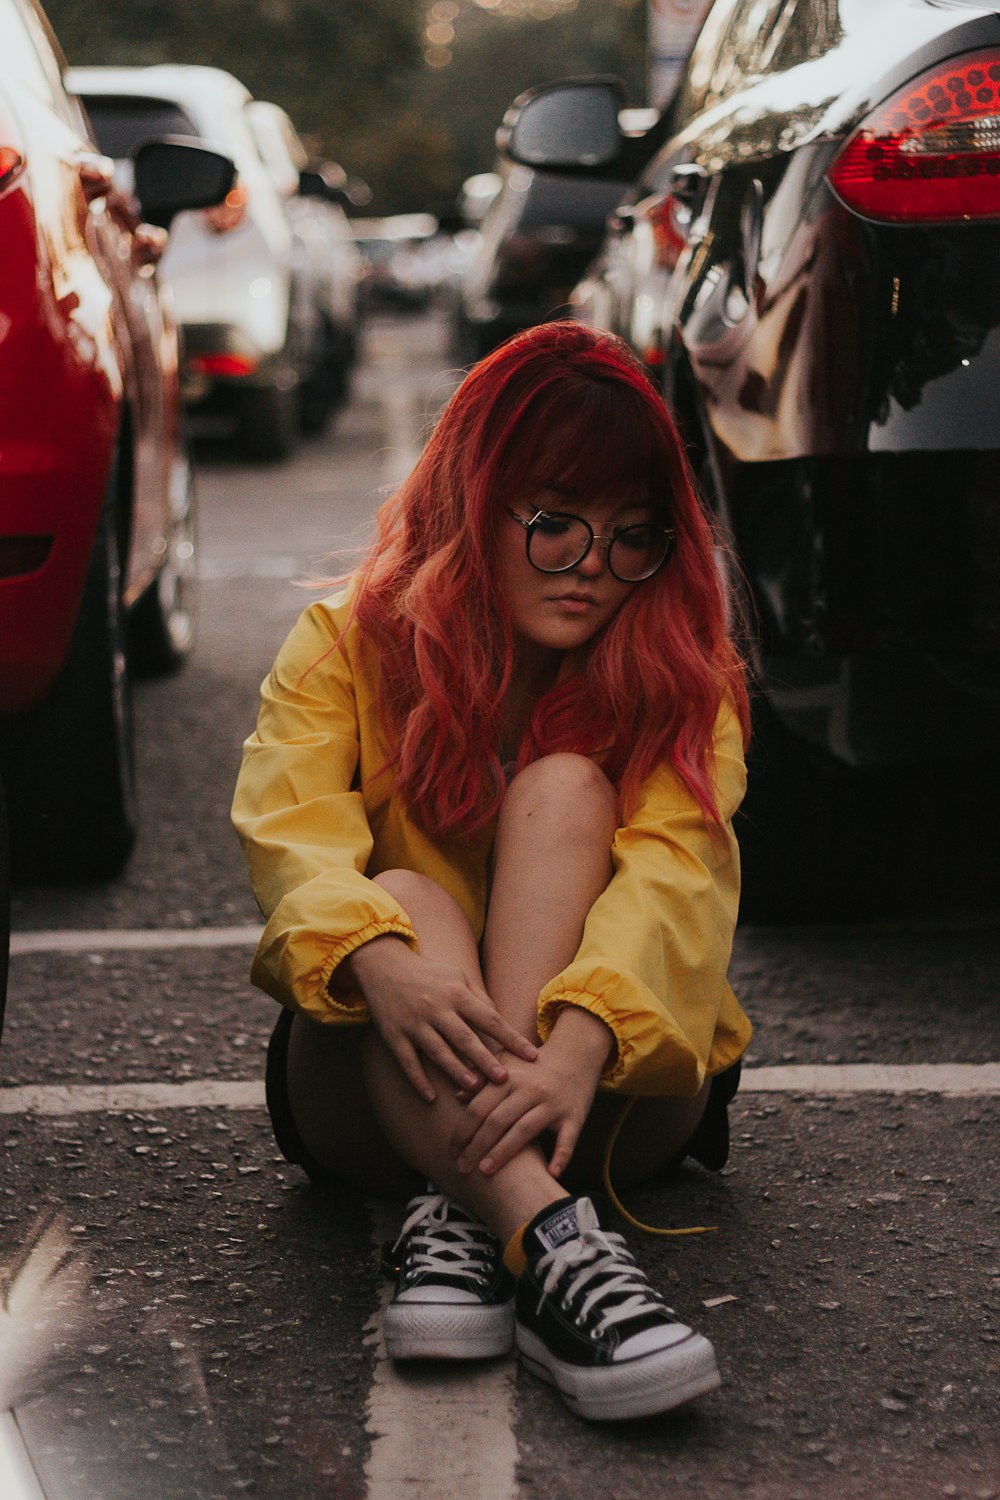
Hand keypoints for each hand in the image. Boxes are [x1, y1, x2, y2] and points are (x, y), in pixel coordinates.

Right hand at [344, 936, 537, 1102]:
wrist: (383, 966)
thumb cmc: (428, 973)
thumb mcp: (456, 975)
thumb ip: (478, 997)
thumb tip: (500, 1018)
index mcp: (456, 994)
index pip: (490, 1019)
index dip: (511, 1038)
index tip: (531, 1055)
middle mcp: (436, 1008)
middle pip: (465, 1037)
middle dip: (484, 1059)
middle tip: (504, 1079)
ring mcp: (414, 1023)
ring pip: (438, 1051)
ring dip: (455, 1070)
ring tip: (473, 1087)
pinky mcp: (394, 1035)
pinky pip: (407, 1061)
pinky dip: (418, 1079)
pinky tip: (430, 1097)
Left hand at [450, 1007, 614, 1178]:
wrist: (576, 1055)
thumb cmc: (533, 1065)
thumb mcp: (506, 1063)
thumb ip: (481, 1077)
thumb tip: (458, 1096)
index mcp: (509, 1077)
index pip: (480, 1107)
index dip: (463, 1131)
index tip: (451, 1151)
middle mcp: (530, 1090)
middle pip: (498, 1121)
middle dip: (476, 1147)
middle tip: (462, 1168)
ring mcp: (553, 1104)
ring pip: (524, 1131)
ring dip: (503, 1153)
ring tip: (485, 1172)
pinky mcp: (574, 1116)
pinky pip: (568, 1139)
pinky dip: (561, 1157)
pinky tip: (550, 1173)